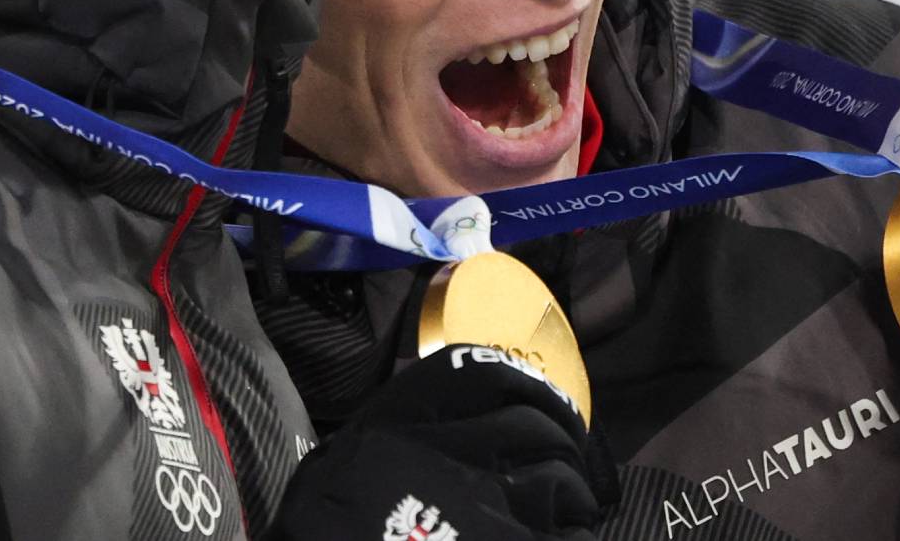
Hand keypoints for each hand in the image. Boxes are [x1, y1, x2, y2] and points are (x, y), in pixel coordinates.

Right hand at [273, 344, 601, 540]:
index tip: (545, 405)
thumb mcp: (342, 466)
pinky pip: (563, 534)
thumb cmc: (324, 533)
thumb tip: (447, 429)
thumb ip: (393, 439)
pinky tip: (568, 539)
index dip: (529, 388)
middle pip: (532, 425)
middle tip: (570, 463)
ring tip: (575, 509)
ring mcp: (478, 502)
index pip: (481, 375)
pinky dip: (574, 536)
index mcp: (399, 423)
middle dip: (563, 443)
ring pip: (558, 479)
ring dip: (575, 495)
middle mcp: (443, 450)